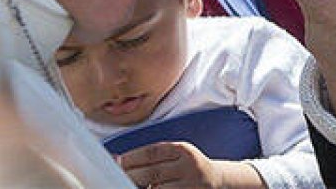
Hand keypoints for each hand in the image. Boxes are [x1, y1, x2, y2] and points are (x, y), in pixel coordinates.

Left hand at [119, 141, 262, 187]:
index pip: (151, 152)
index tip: (116, 162)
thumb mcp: (176, 155)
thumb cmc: (189, 168)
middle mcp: (188, 165)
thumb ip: (151, 157)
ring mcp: (190, 184)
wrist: (219, 182)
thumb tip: (117, 159)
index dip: (131, 158)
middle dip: (131, 176)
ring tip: (130, 185)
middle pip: (152, 172)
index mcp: (182, 150)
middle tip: (115, 178)